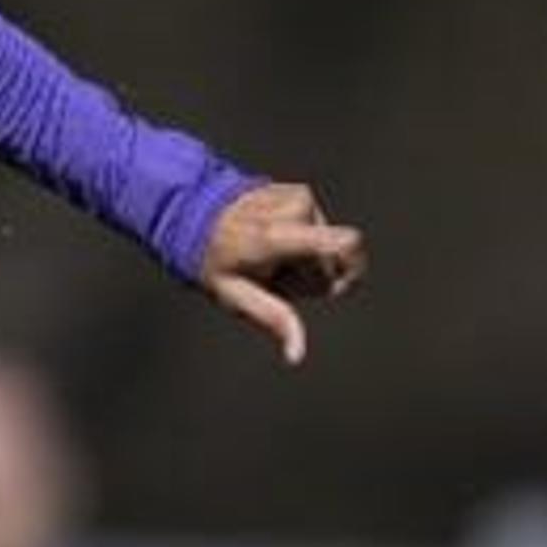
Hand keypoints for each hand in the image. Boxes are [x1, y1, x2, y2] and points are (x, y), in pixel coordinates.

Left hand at [197, 180, 366, 365]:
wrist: (192, 214)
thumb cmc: (213, 260)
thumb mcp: (235, 297)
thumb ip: (273, 320)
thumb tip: (296, 354)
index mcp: (276, 236)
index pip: (343, 242)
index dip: (353, 268)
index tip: (334, 286)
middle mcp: (292, 210)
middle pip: (333, 257)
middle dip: (312, 274)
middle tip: (274, 274)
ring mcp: (297, 196)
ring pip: (326, 242)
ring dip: (304, 257)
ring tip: (269, 256)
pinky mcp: (299, 191)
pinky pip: (317, 226)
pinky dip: (300, 238)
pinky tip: (271, 240)